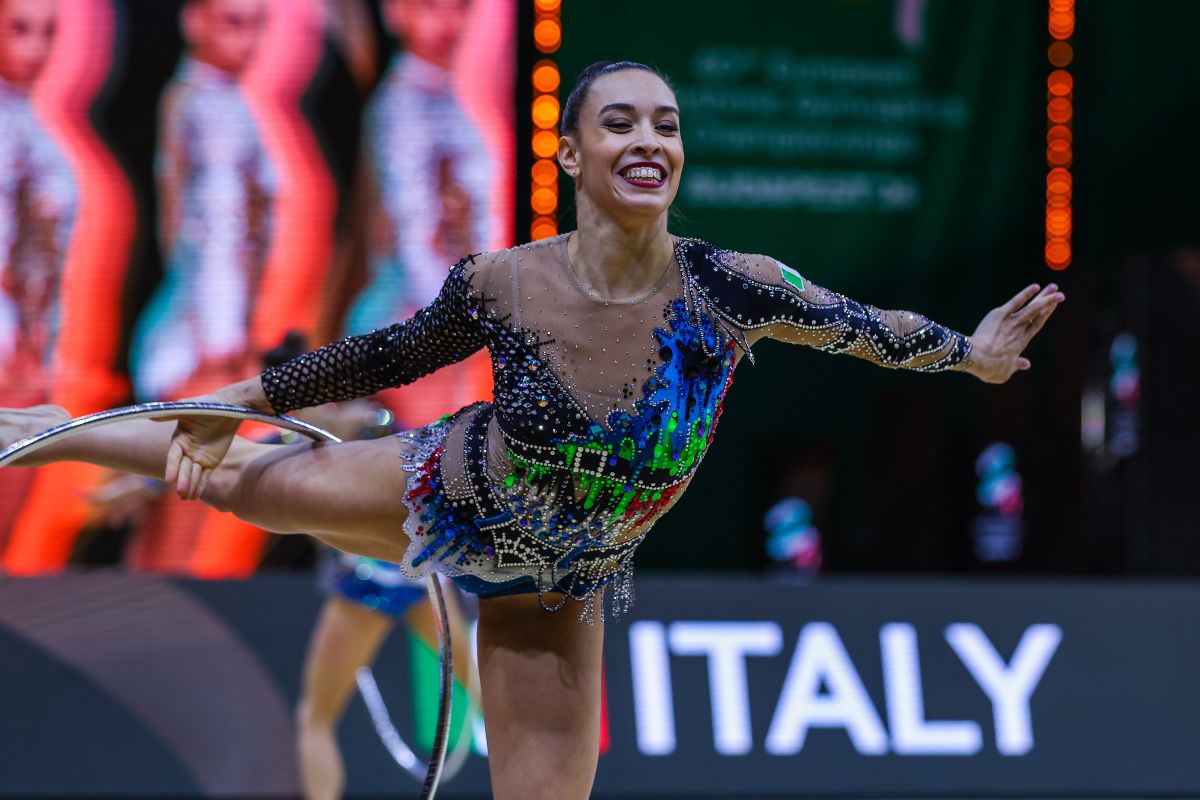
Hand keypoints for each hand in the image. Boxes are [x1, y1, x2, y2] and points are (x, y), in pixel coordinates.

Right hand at [159, 377, 270, 499]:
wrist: (229, 408)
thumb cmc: (206, 406)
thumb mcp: (187, 409)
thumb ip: (170, 414)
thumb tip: (150, 416)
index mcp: (179, 439)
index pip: (173, 456)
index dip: (171, 468)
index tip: (169, 480)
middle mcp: (187, 450)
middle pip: (183, 468)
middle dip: (182, 480)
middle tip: (181, 492)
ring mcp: (199, 457)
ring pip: (193, 474)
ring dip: (190, 486)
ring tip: (187, 497)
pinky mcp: (211, 462)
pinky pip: (205, 476)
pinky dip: (200, 485)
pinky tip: (196, 496)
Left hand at [966, 283, 1064, 383]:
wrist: (978, 358)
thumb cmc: (989, 368)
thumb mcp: (1005, 372)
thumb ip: (1016, 366)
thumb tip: (1027, 364)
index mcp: (1021, 343)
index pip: (1037, 325)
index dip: (1046, 314)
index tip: (1053, 305)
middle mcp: (1019, 330)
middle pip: (1038, 313)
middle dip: (1049, 303)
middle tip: (1060, 294)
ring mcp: (1011, 321)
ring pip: (1031, 307)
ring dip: (1043, 296)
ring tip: (1053, 287)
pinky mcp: (999, 314)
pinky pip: (1015, 301)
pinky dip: (1025, 294)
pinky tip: (1035, 287)